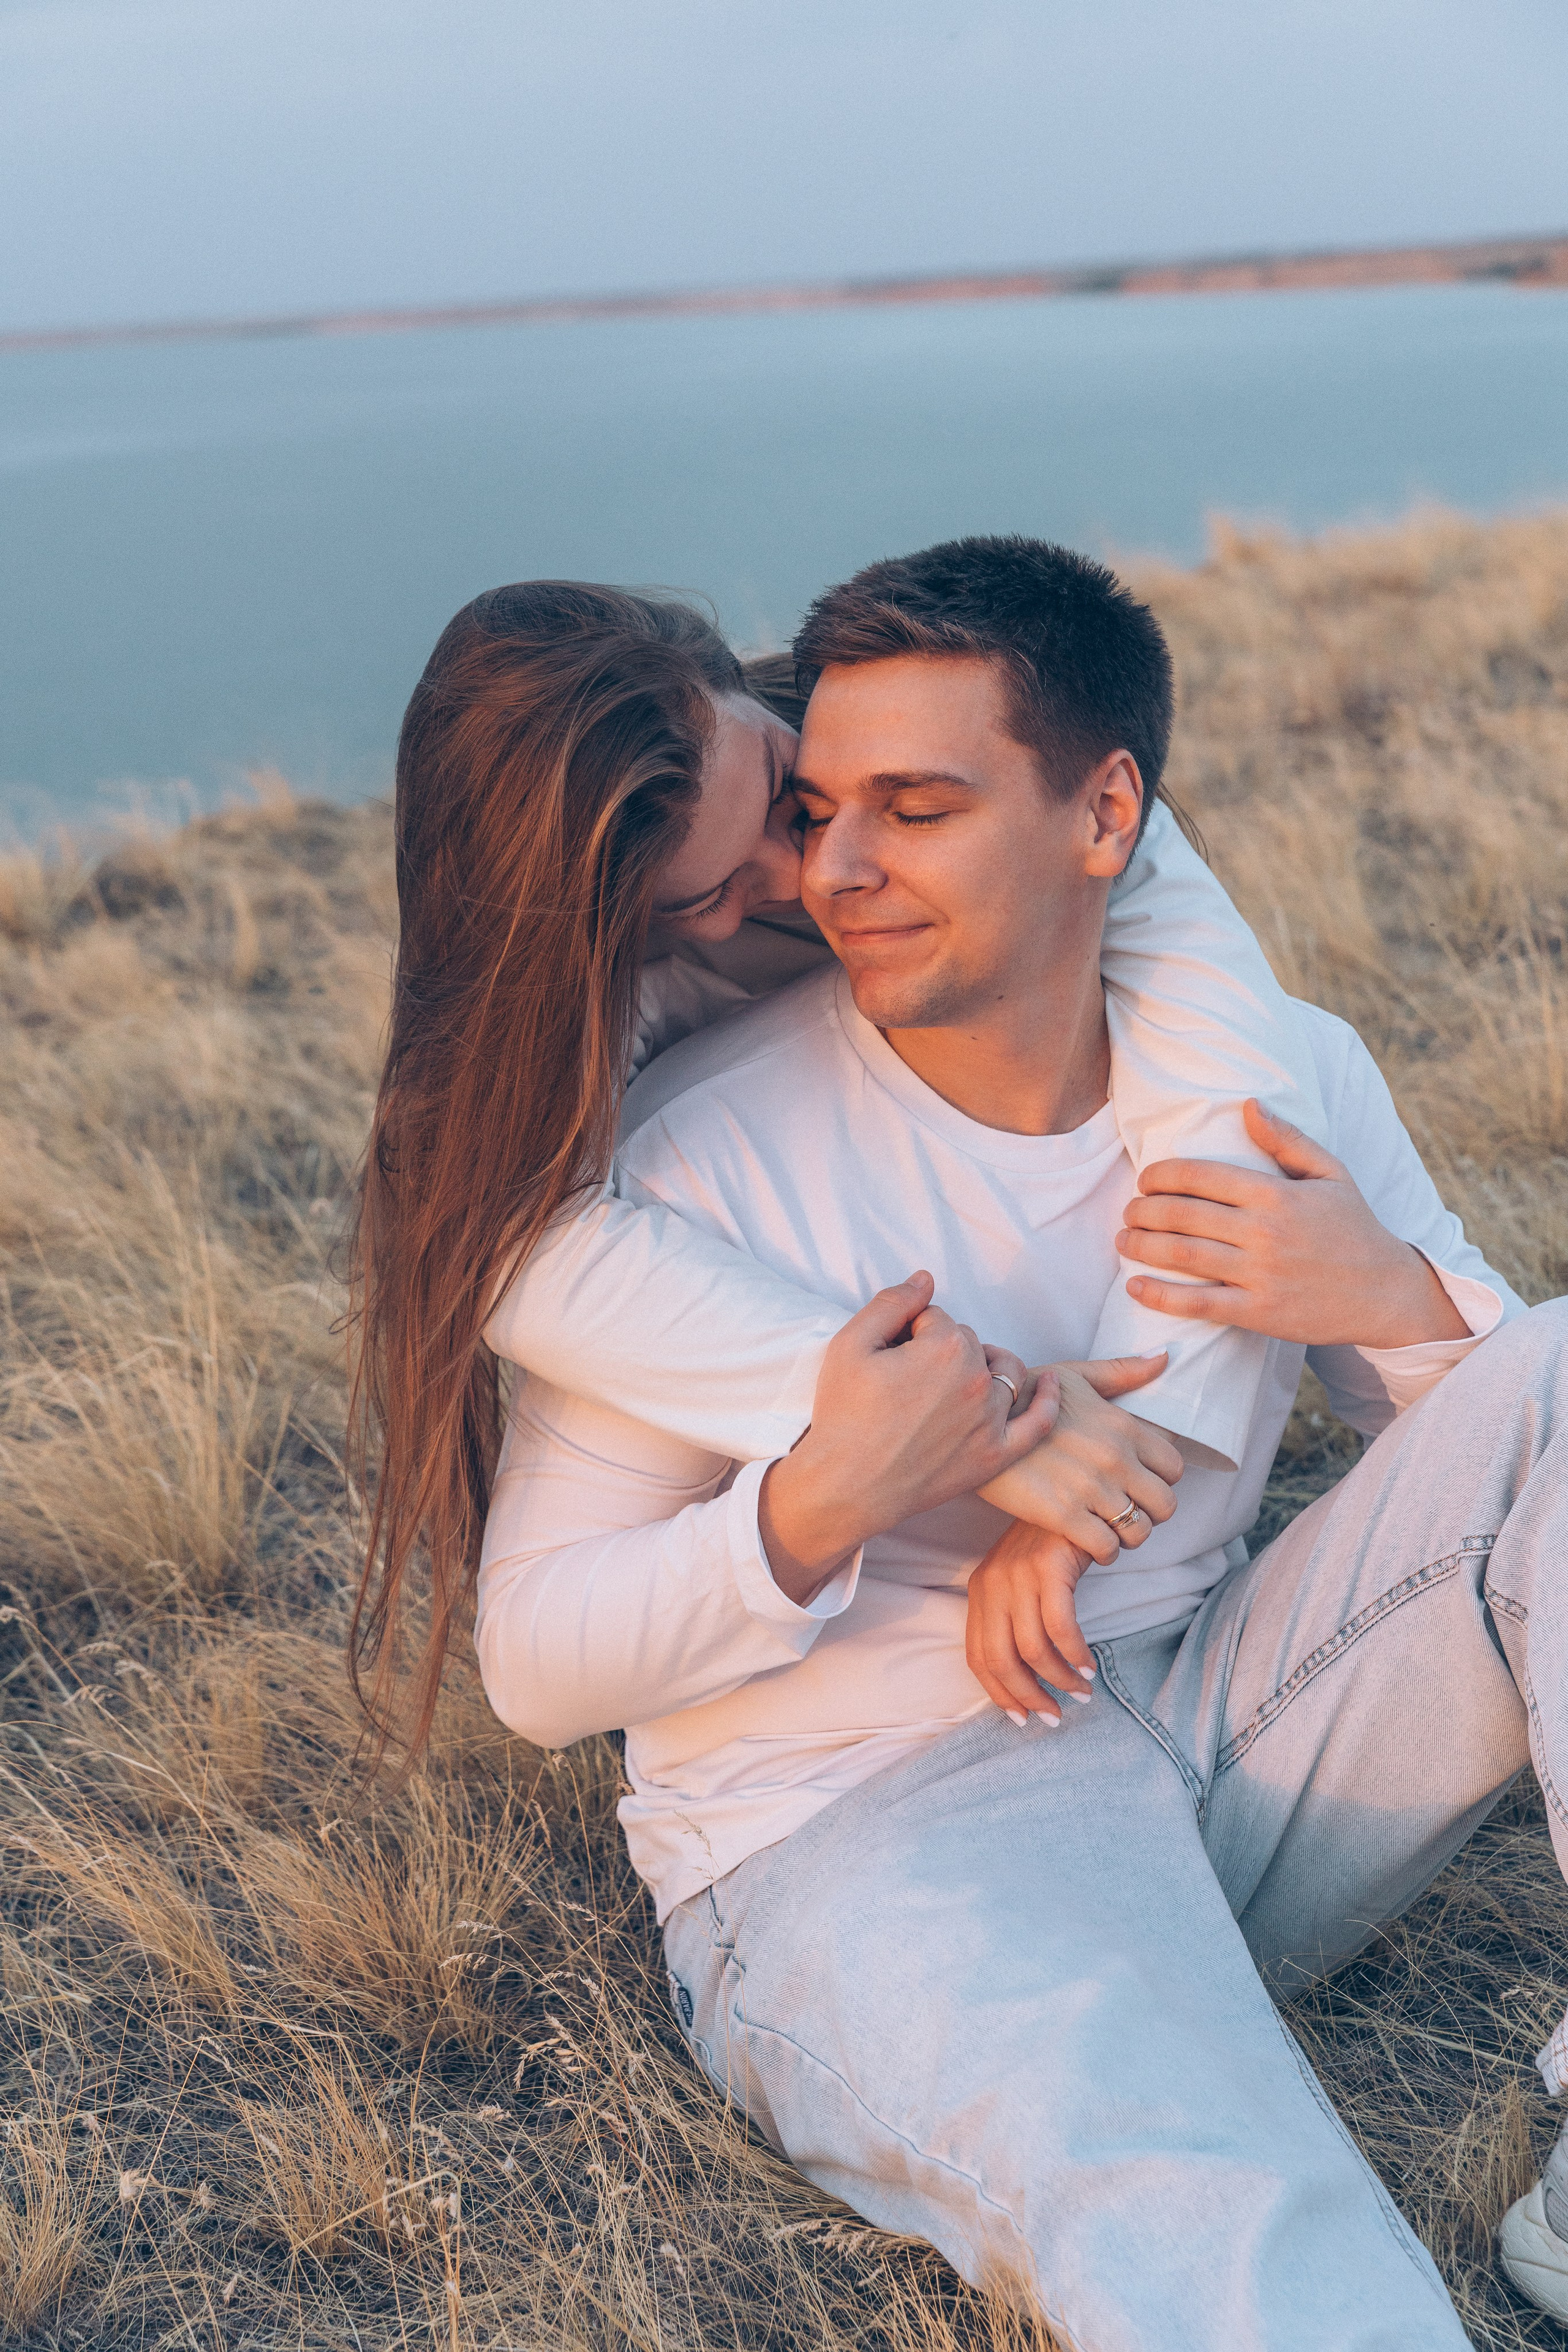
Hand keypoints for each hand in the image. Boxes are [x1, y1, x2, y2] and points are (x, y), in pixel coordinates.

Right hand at [759, 1272, 1061, 1604]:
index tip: (886, 1358)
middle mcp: (978, 1380)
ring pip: (1003, 1371)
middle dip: (940, 1349)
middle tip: (903, 1380)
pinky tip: (1052, 1381)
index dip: (907, 1333)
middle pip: (969, 1342)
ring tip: (953, 1379)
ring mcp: (991, 1420)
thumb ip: (891, 1303)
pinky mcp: (996, 1455)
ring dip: (984, 1365)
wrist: (846, 1487)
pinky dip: (1048, 1400)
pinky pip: (1037, 1423)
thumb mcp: (850, 1344)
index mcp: (945, 1347)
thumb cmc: (843, 1415)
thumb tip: (926, 1278)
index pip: (935, 1318)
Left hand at [966, 1521, 1095, 1725]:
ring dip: (1059, 1679)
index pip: (978, 1656)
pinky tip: (1089, 1665)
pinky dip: (1075, 1654)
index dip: (999, 1693)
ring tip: (1081, 1691)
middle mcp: (992, 1584)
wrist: (1073, 1497)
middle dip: (1028, 1696)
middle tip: (1054, 1716)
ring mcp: (1018, 1575)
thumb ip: (1015, 1618)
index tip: (1022, 1718)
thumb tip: (1027, 1676)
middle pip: (1001, 1660)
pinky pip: (1060, 1627)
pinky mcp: (1048, 1568)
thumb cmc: (1051, 1545)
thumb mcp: (1021, 1580)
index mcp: (979, 1591)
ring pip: (1032, 1649)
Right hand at [978, 1355, 1183, 1563]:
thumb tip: (1164, 1357)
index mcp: (1123, 1426)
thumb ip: (1122, 1371)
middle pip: (1165, 1505)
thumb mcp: (1075, 1376)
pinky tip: (1088, 1539)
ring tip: (1109, 1527)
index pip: (1174, 1468)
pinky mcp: (1063, 1515)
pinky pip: (1106, 1548)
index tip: (1142, 1483)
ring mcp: (1090, 1488)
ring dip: (1127, 1535)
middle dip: (1151, 1512)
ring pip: (1139, 1532)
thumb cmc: (1026, 1396)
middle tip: (1128, 1510)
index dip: (1162, 1480)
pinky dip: (1103, 1551)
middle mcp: (1114, 1458)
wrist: (977, 1423)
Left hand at [1117, 1100, 1471, 1349]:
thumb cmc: (1355, 1229)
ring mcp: (1259, 1274)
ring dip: (1141, 1246)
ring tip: (1123, 1239)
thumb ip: (1287, 1139)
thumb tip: (1248, 1104)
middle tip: (1128, 1210)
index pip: (1200, 1176)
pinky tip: (1135, 1286)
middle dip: (1143, 1210)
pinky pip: (1198, 1304)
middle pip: (1182, 1215)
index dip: (1161, 1175)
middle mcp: (1264, 1233)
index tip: (1145, 1179)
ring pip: (1182, 1256)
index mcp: (1276, 1194)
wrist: (1385, 1293)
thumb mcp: (1331, 1174)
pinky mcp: (1258, 1312)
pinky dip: (1160, 1295)